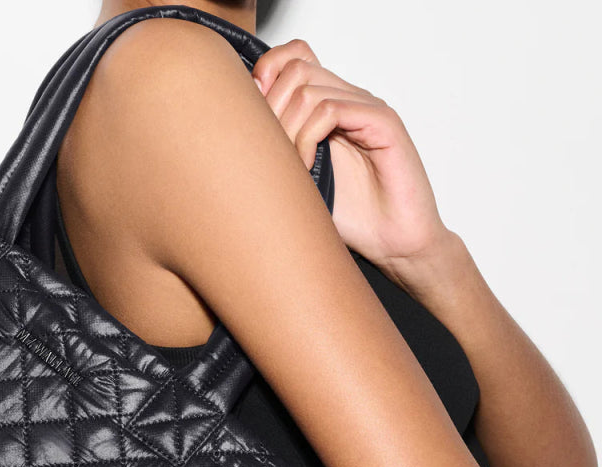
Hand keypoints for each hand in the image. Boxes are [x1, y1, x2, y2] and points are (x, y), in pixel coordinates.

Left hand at [251, 39, 454, 277]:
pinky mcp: (383, 123)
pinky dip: (308, 137)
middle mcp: (348, 100)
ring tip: (290, 168)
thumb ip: (277, 156)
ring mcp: (366, 109)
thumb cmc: (355, 220)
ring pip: (308, 88)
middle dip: (270, 109)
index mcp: (330, 108)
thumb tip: (232, 144)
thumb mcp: (299, 187)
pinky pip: (331, 110)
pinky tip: (307, 167)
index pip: (293, 58)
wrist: (397, 244)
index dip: (265, 77)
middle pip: (295, 68)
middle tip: (269, 153)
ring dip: (287, 129)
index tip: (250, 121)